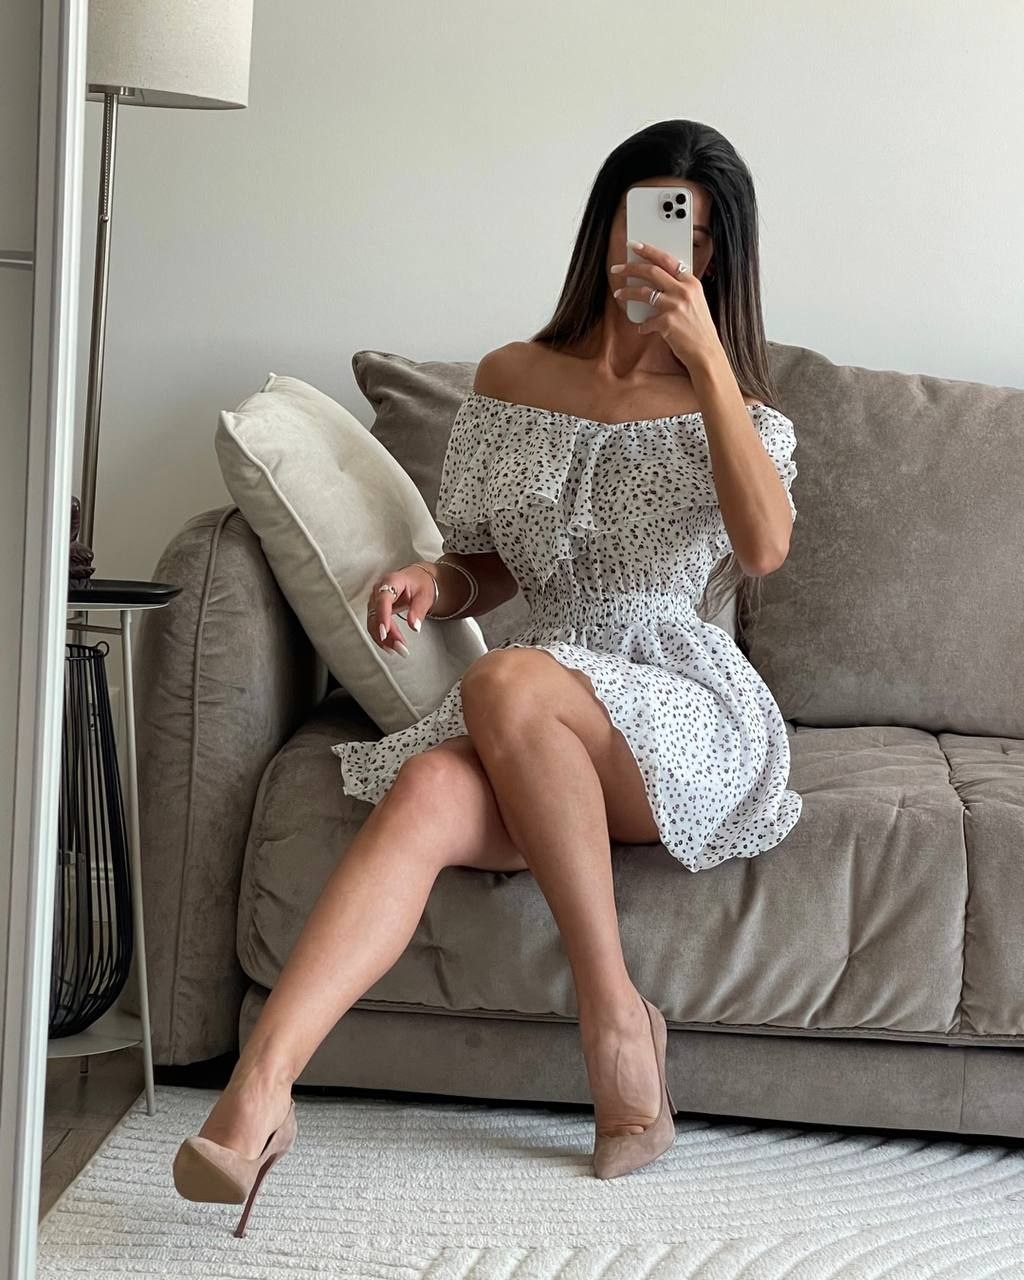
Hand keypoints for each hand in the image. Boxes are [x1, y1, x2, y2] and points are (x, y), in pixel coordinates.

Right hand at [366, 563, 436, 656]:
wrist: (416, 579)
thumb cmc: (420, 584)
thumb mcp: (425, 595)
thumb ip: (419, 610)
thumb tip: (415, 627)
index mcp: (391, 581)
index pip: (383, 599)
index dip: (382, 615)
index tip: (385, 631)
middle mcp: (378, 590)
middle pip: (376, 614)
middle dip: (387, 633)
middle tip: (401, 647)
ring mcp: (375, 601)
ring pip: (373, 622)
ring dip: (384, 639)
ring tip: (400, 649)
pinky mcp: (375, 610)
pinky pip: (374, 625)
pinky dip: (382, 637)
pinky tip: (391, 647)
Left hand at [612, 240, 722, 368]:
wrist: (706, 351)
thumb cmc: (698, 328)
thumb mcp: (695, 302)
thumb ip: (679, 289)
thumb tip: (657, 281)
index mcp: (691, 282)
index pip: (667, 260)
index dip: (649, 251)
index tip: (635, 246)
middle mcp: (683, 290)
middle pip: (651, 271)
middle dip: (630, 268)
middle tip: (617, 268)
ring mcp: (675, 306)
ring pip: (643, 292)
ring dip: (628, 293)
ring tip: (619, 294)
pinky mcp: (667, 322)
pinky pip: (646, 322)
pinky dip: (642, 326)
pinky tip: (643, 328)